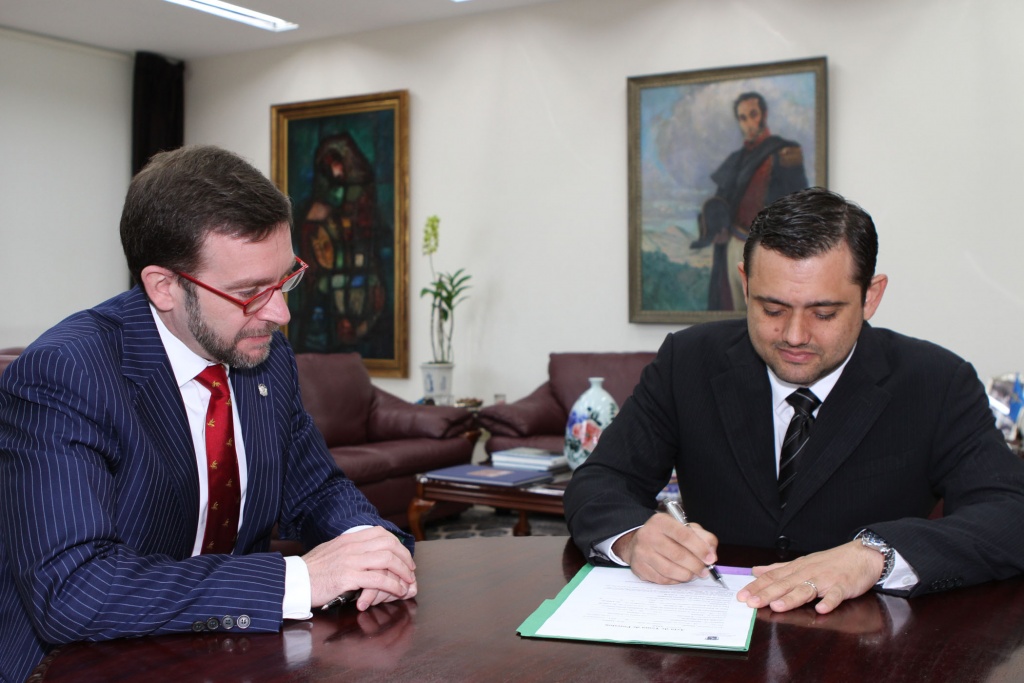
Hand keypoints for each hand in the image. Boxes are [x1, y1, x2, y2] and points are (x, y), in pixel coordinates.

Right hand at [303, 526, 416, 609]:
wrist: (294, 580)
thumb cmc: (311, 570)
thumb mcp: (331, 550)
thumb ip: (348, 549)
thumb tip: (364, 551)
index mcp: (348, 538)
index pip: (380, 533)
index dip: (396, 544)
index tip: (403, 556)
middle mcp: (351, 546)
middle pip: (388, 544)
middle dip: (404, 557)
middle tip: (410, 570)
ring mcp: (350, 561)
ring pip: (387, 560)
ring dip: (402, 572)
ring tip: (407, 582)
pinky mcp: (348, 577)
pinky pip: (378, 579)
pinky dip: (393, 585)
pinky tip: (398, 591)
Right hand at [612, 512, 718, 584]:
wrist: (640, 540)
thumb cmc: (667, 535)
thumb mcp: (685, 528)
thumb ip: (703, 538)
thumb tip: (712, 555)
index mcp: (661, 521)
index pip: (684, 535)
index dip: (700, 549)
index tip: (710, 559)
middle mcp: (648, 535)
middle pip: (677, 555)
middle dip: (695, 565)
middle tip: (704, 571)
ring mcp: (641, 552)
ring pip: (669, 570)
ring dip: (686, 575)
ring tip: (694, 574)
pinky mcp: (639, 567)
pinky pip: (661, 579)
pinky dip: (675, 580)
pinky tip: (680, 576)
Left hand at [736, 539, 883, 613]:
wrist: (861, 555)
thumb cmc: (830, 562)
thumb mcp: (802, 563)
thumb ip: (779, 568)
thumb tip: (756, 570)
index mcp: (797, 568)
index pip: (773, 577)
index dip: (757, 586)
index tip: (742, 595)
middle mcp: (808, 573)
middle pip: (784, 584)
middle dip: (766, 593)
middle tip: (751, 602)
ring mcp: (825, 580)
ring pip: (806, 589)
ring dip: (792, 598)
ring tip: (777, 606)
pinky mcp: (843, 586)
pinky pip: (835, 595)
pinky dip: (829, 602)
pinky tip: (821, 609)